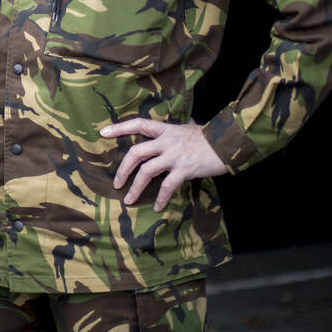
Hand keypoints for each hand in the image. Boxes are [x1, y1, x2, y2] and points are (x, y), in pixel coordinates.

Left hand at [100, 119, 226, 210]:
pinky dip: (160, 198)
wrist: (228, 143)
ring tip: (129, 200)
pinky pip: (167, 186)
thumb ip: (171, 135)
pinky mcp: (185, 169)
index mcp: (165, 130)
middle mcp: (167, 141)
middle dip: (123, 169)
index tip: (103, 133)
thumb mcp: (186, 130)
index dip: (119, 127)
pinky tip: (157, 207)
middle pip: (136, 153)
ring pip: (147, 171)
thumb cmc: (207, 138)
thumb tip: (162, 136)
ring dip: (136, 187)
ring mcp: (175, 155)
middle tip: (116, 183)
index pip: (138, 124)